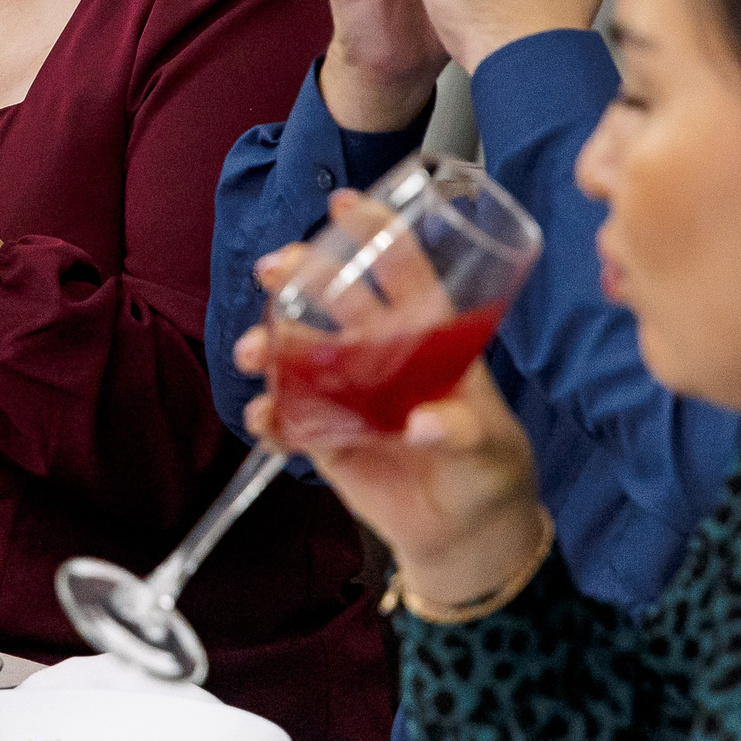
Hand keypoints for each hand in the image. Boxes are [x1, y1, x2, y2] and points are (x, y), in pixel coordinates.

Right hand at [237, 236, 546, 602]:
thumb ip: (462, 430)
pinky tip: (265, 420)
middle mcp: (382, 355)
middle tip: (273, 270)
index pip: (403, 275)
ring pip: (299, 351)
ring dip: (269, 343)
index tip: (344, 205)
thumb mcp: (489, 447)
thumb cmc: (489, 470)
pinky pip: (288, 418)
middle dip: (301, 276)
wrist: (465, 534)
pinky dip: (270, 417)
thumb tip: (425, 422)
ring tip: (251, 352)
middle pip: (336, 299)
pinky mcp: (325, 436)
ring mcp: (349, 393)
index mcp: (429, 341)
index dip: (376, 237)